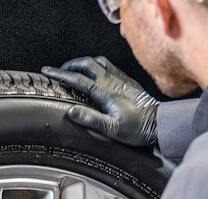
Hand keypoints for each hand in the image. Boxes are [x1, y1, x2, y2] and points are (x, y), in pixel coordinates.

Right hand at [42, 56, 158, 146]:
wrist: (159, 123)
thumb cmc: (138, 128)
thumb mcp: (111, 129)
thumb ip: (90, 119)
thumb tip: (71, 111)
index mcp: (105, 92)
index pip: (77, 79)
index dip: (60, 75)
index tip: (48, 72)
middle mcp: (112, 81)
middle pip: (87, 64)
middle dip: (70, 65)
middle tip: (60, 71)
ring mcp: (120, 79)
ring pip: (98, 62)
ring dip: (84, 63)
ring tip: (75, 69)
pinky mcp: (127, 81)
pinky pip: (109, 66)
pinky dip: (97, 65)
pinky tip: (96, 72)